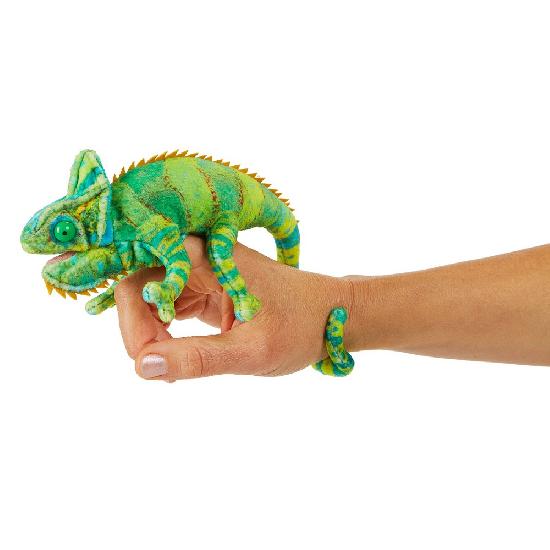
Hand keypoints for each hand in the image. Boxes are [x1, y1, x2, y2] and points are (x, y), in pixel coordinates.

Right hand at [115, 236, 351, 380]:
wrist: (330, 316)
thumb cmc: (300, 326)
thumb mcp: (253, 350)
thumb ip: (199, 358)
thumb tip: (142, 367)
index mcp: (208, 257)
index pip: (141, 281)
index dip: (133, 322)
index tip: (150, 362)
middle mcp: (198, 256)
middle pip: (139, 288)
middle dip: (139, 331)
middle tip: (158, 369)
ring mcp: (200, 272)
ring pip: (149, 299)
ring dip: (150, 335)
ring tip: (174, 366)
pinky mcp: (203, 288)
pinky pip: (166, 306)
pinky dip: (163, 334)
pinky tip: (178, 356)